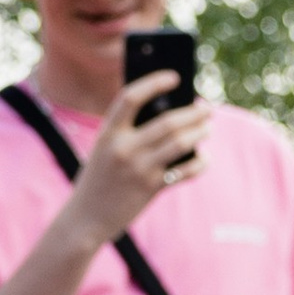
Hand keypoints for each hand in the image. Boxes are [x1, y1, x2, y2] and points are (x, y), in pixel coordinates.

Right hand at [68, 75, 209, 241]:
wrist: (85, 218)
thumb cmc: (99, 178)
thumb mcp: (105, 150)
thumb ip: (129, 133)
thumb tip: (172, 115)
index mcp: (107, 133)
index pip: (130, 97)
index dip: (153, 82)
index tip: (174, 77)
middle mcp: (123, 148)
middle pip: (168, 121)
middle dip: (193, 112)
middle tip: (206, 108)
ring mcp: (139, 169)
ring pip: (181, 143)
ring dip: (199, 132)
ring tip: (207, 127)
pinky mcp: (151, 188)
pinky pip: (185, 170)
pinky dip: (199, 162)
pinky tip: (204, 157)